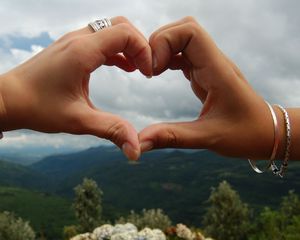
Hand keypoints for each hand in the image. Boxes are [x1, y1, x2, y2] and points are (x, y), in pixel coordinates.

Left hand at [0, 16, 151, 159]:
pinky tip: (123, 67)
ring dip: (129, 46)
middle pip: (121, 26)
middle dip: (139, 45)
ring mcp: (74, 42)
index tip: (148, 74)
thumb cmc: (37, 107)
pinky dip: (117, 50)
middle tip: (146, 69)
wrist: (7, 99)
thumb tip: (136, 150)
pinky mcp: (71, 48)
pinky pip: (101, 40)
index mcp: (82, 52)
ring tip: (138, 69)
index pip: (125, 34)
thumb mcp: (78, 121)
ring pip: (111, 30)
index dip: (144, 50)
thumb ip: (111, 130)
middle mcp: (78, 40)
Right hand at [139, 17, 275, 158]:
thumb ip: (173, 137)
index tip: (152, 70)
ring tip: (150, 72)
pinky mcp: (206, 73)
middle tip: (147, 70)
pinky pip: (183, 54)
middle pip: (183, 29)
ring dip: (162, 50)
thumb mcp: (208, 138)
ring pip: (182, 39)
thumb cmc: (245, 134)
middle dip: (159, 43)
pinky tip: (158, 74)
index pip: (190, 32)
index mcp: (217, 71)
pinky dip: (167, 58)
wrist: (267, 132)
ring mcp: (210, 65)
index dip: (165, 42)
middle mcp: (214, 62)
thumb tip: (141, 143)